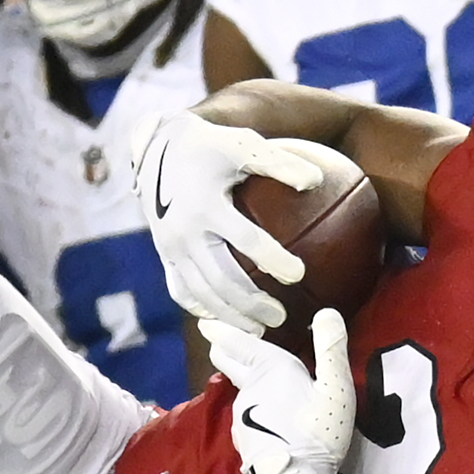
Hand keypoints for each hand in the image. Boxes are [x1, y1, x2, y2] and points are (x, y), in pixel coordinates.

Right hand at [134, 112, 323, 329]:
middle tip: (281, 317)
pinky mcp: (165, 256)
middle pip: (221, 279)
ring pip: (202, 293)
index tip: (299, 274)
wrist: (157, 146)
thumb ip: (280, 162)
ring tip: (260, 330)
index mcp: (206, 206)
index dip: (273, 259)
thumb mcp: (244, 143)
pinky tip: (229, 321)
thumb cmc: (212, 145)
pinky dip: (205, 310)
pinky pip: (182, 292)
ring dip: (231, 316)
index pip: (245, 240)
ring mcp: (170, 248)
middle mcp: (184, 232)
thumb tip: (316, 181)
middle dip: (251, 303)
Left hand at [206, 309, 356, 473]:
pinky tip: (271, 418)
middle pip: (230, 364)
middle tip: (222, 342)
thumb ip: (331, 350)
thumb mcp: (336, 389)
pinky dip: (256, 410)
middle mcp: (248, 388)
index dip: (222, 331)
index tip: (205, 323)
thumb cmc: (317, 431)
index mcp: (268, 369)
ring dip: (250, 384)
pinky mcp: (243, 438)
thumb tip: (327, 312)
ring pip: (242, 391)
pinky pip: (248, 415)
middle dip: (225, 351)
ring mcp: (240, 415)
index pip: (238, 343)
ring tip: (264, 383)